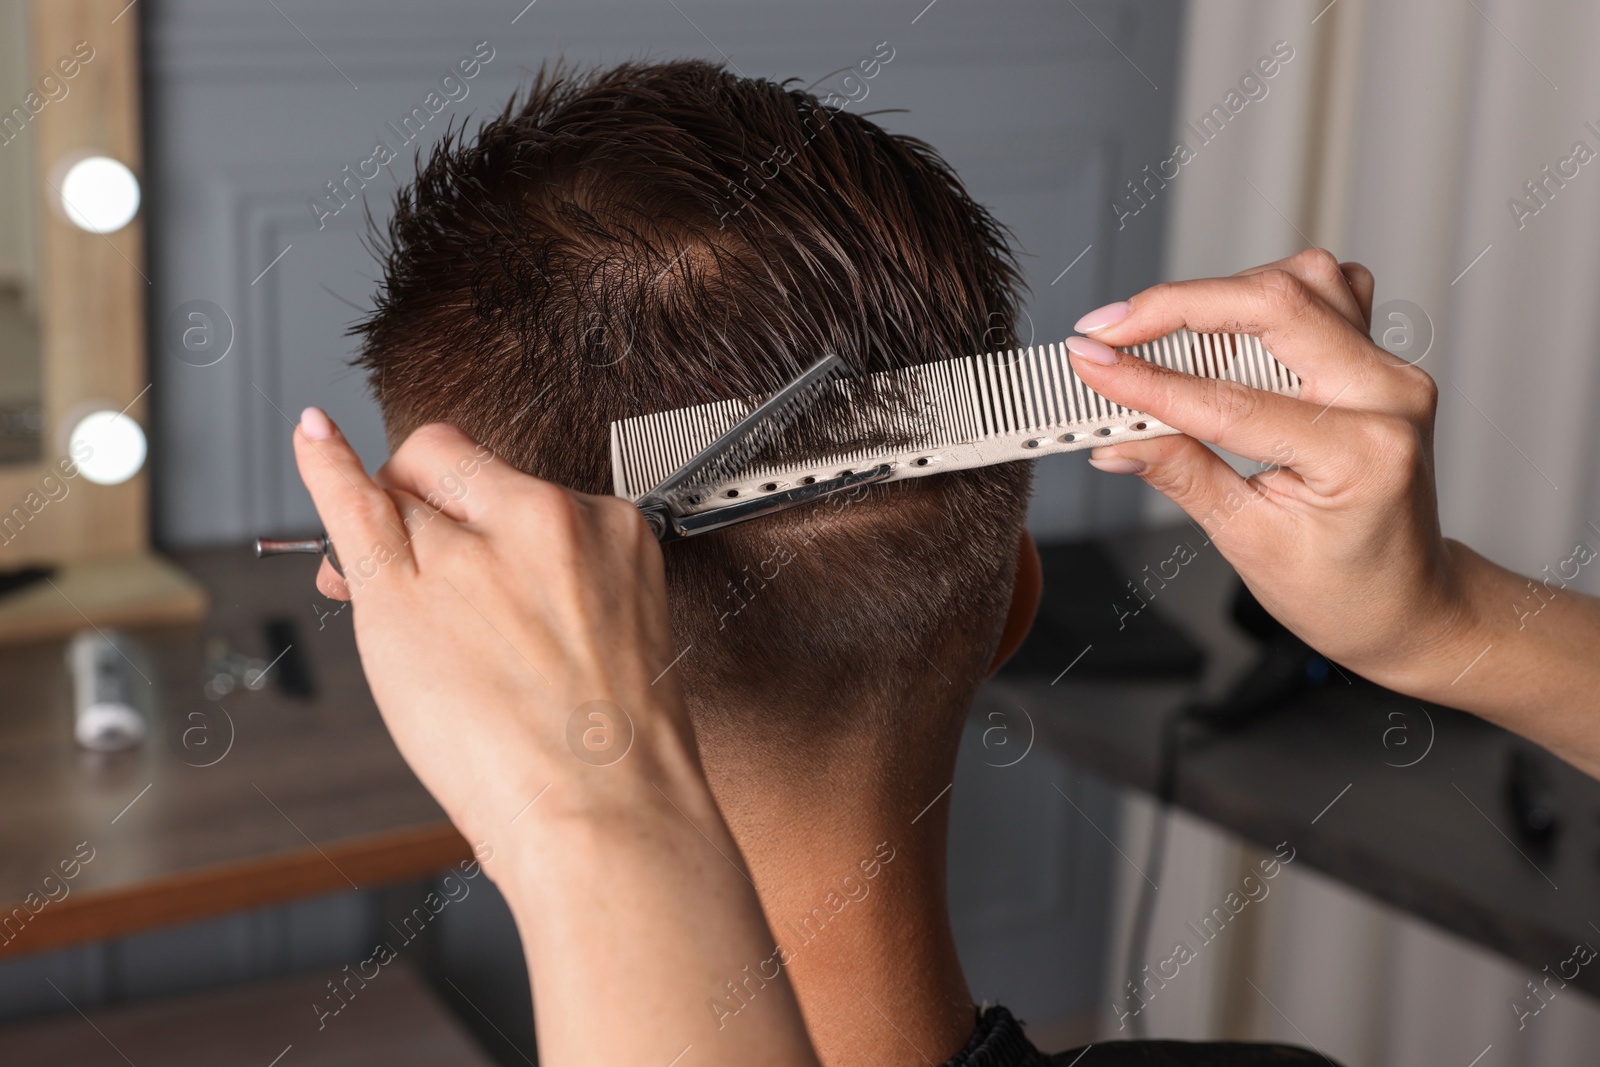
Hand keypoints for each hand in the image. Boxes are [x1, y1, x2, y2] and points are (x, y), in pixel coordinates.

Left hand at [293, 409, 693, 850]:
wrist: (607, 810)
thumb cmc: (613, 753)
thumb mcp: (614, 639)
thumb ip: (555, 584)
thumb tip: (482, 565)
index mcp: (610, 529)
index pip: (515, 481)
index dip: (472, 509)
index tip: (464, 546)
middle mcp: (545, 521)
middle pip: (453, 469)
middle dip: (423, 504)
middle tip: (414, 568)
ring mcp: (472, 552)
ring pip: (400, 495)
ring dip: (383, 528)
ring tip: (384, 590)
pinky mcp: (407, 590)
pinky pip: (351, 501)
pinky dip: (323, 464)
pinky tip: (310, 437)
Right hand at [1063, 248, 1470, 692]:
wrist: (1406, 602)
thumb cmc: (1343, 588)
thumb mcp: (1248, 540)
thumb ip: (1181, 474)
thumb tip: (1116, 438)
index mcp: (1363, 454)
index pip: (1231, 401)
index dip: (1147, 380)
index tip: (1091, 364)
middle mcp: (1389, 395)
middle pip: (1276, 304)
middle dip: (1177, 308)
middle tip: (1108, 330)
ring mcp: (1390, 370)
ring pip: (1301, 281)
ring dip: (1220, 297)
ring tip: (1157, 333)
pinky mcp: (1379, 359)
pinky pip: (1326, 293)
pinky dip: (1265, 298)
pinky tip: (1225, 329)